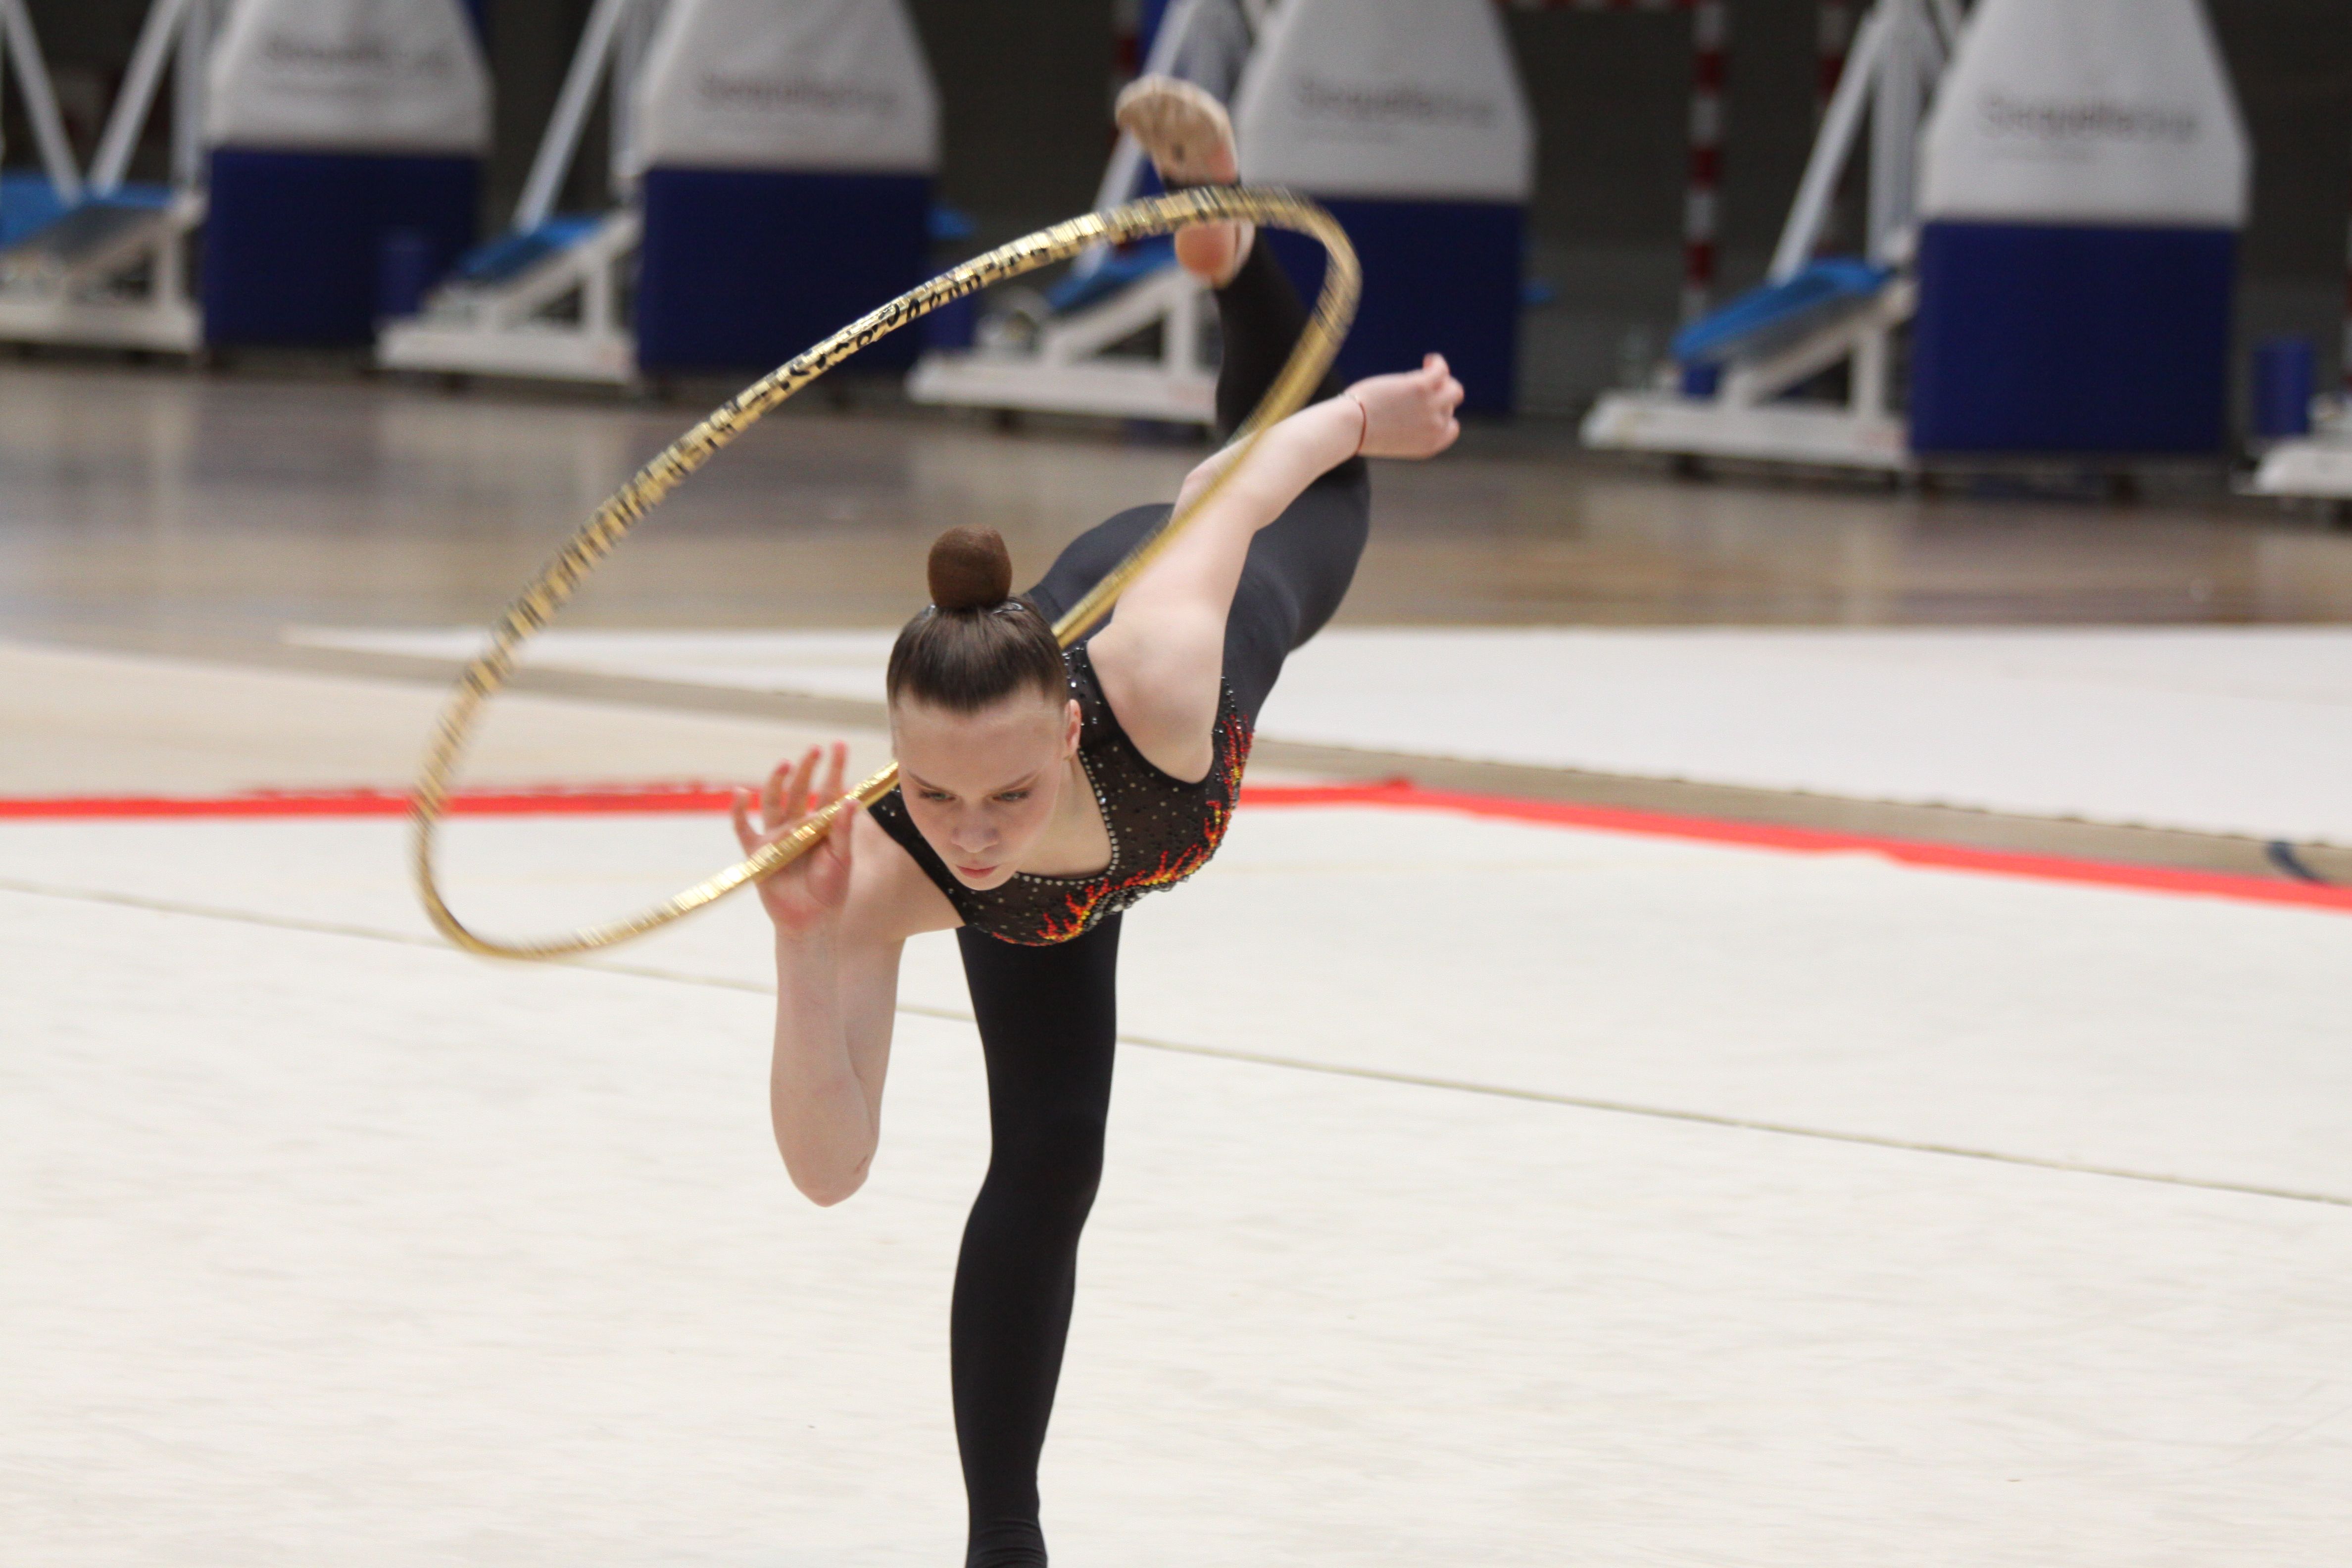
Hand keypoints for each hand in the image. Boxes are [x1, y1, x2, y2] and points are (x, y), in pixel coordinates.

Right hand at [732, 743, 858, 936]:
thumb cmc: (830, 891)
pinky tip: (740, 793)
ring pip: (774, 801)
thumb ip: (843, 831)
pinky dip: (739, 811)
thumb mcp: (842, 860)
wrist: (810, 921)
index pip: (829, 791)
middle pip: (801, 790)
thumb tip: (852, 800)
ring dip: (777, 782)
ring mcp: (776, 837)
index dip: (834, 768)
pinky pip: (744, 828)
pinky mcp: (757, 853)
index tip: (839, 744)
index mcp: (821, 826)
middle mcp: (798, 826)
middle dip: (807, 768)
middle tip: (815, 749)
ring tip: (785, 763)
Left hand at [1345, 354, 1463, 459]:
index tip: (1427, 406)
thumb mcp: (1390, 437)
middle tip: (1423, 387)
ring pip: (1454, 389)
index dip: (1442, 415)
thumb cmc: (1360, 432)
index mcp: (1428, 445)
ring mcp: (1431, 407)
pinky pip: (1441, 371)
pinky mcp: (1422, 387)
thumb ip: (1406, 428)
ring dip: (1444, 379)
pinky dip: (1438, 363)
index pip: (1450, 428)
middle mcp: (1434, 428)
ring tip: (1428, 370)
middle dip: (1439, 396)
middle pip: (1449, 406)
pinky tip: (1429, 360)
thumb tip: (1408, 409)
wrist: (1351, 426)